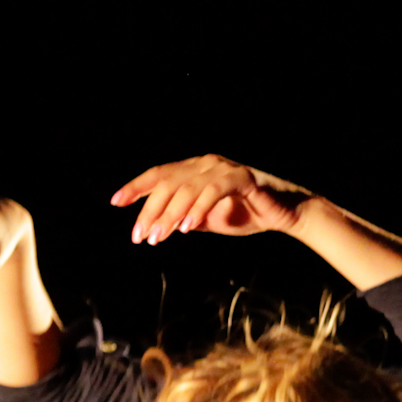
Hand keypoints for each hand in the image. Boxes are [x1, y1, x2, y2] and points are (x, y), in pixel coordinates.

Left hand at [110, 154, 310, 245]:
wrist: (284, 214)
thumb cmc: (246, 214)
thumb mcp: (206, 219)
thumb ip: (183, 218)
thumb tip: (157, 226)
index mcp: (195, 170)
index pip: (159, 175)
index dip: (136, 187)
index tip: (116, 202)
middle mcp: (206, 163)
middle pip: (167, 183)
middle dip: (149, 211)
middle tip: (139, 237)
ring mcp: (224, 168)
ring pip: (186, 188)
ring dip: (169, 215)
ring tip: (157, 238)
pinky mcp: (242, 178)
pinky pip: (213, 191)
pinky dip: (197, 209)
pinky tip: (185, 228)